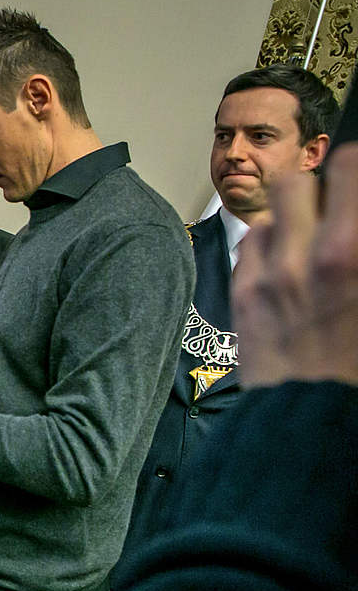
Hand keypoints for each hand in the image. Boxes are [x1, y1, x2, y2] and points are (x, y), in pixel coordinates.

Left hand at [234, 143, 357, 386]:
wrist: (316, 421)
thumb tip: (352, 232)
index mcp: (357, 252)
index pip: (351, 168)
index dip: (355, 171)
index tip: (356, 183)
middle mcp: (316, 253)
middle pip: (302, 178)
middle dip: (321, 185)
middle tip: (335, 204)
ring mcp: (273, 272)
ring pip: (271, 207)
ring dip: (292, 213)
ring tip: (308, 234)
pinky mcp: (244, 293)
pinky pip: (251, 243)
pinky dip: (269, 245)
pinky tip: (284, 264)